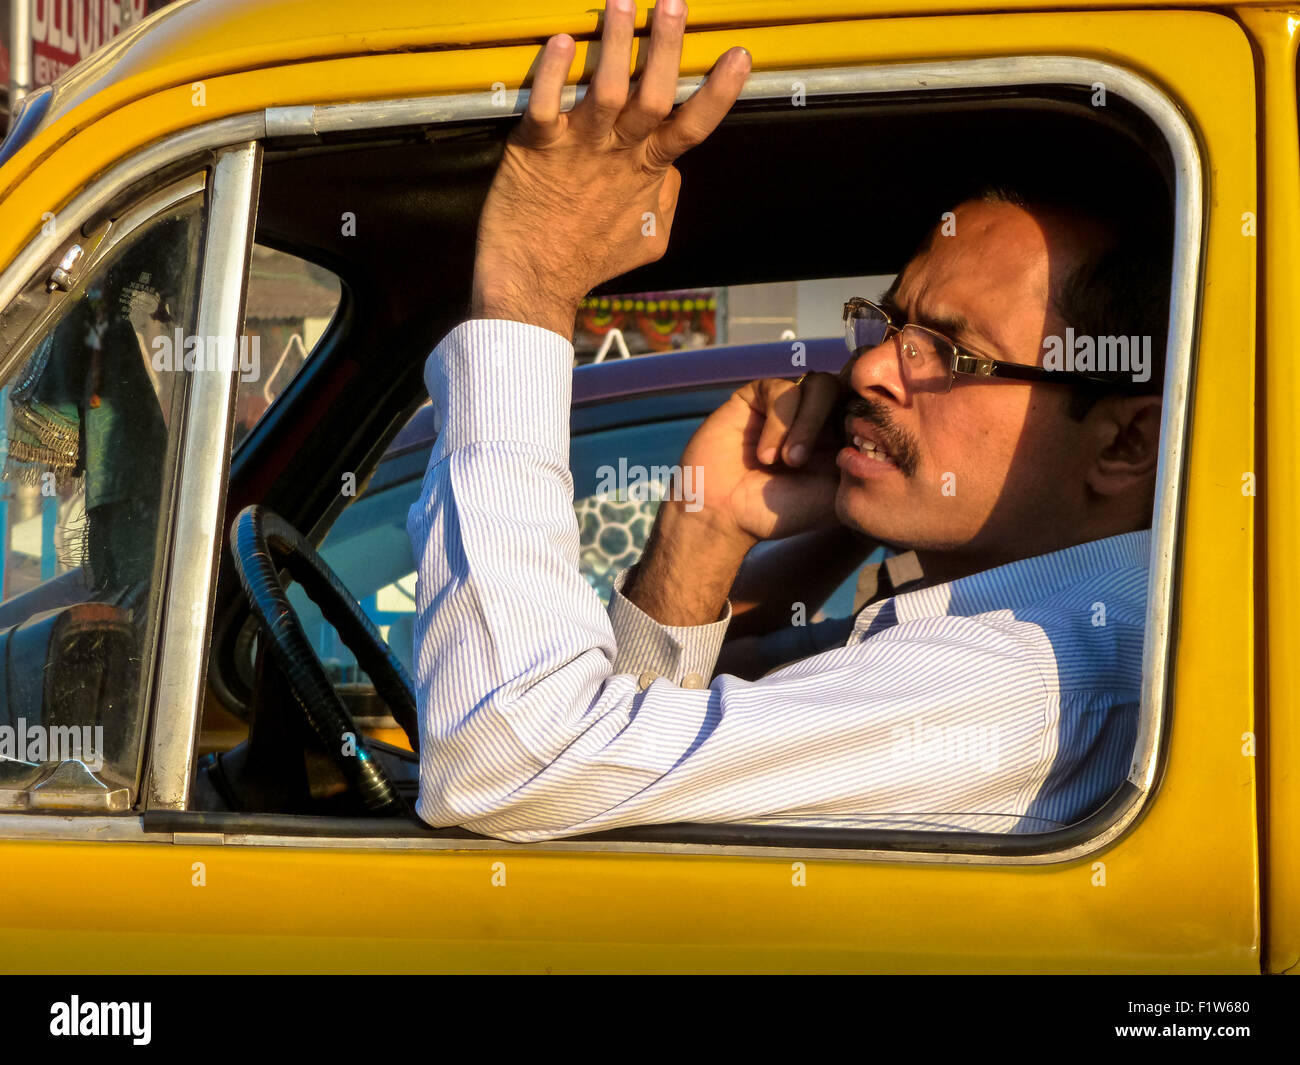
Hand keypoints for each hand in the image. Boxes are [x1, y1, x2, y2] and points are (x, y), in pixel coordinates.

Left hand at [470, 0, 751, 336]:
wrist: (532, 283)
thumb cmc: (588, 260)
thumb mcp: (648, 238)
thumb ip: (666, 198)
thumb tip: (674, 171)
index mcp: (647, 171)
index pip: (693, 127)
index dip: (718, 93)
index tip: (739, 55)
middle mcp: (617, 154)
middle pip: (653, 96)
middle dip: (665, 48)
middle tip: (673, 4)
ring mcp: (577, 150)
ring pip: (605, 90)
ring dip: (615, 43)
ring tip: (622, 2)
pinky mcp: (534, 149)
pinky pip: (545, 106)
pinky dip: (553, 74)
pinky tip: (563, 41)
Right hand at [622, 371, 848, 626]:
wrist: (723, 515)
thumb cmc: (778, 512)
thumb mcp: (835, 498)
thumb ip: (864, 468)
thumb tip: (896, 441)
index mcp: (840, 434)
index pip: (868, 404)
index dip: (873, 414)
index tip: (863, 443)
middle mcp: (818, 413)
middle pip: (849, 386)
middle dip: (841, 418)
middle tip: (820, 457)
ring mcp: (788, 402)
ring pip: (819, 385)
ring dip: (806, 425)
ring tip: (788, 462)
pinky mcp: (759, 394)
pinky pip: (782, 389)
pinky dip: (779, 423)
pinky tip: (764, 455)